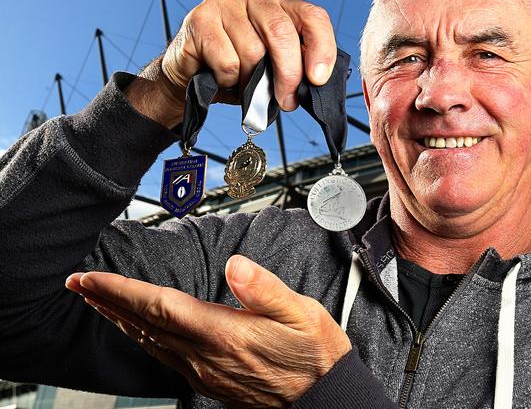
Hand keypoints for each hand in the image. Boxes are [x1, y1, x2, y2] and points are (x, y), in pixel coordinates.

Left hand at [65, 255, 351, 407]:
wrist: (322, 397)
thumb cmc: (314, 353)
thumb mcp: (302, 314)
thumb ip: (265, 289)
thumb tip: (235, 264)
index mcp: (225, 334)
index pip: (160, 307)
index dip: (121, 291)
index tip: (91, 279)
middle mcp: (206, 355)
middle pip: (145, 324)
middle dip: (107, 302)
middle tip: (78, 284)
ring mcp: (204, 371)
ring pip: (149, 342)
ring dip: (119, 319)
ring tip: (99, 302)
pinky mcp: (209, 379)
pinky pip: (162, 356)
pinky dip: (141, 337)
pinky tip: (138, 329)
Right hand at [162, 0, 336, 110]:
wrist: (187, 75)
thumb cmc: (232, 69)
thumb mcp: (270, 65)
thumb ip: (293, 65)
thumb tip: (314, 82)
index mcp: (277, 3)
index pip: (311, 16)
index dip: (321, 48)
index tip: (318, 79)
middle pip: (282, 32)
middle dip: (289, 73)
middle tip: (286, 100)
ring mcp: (223, 3)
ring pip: (253, 51)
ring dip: (250, 81)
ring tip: (241, 84)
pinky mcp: (200, 19)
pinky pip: (227, 61)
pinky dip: (228, 81)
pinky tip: (220, 78)